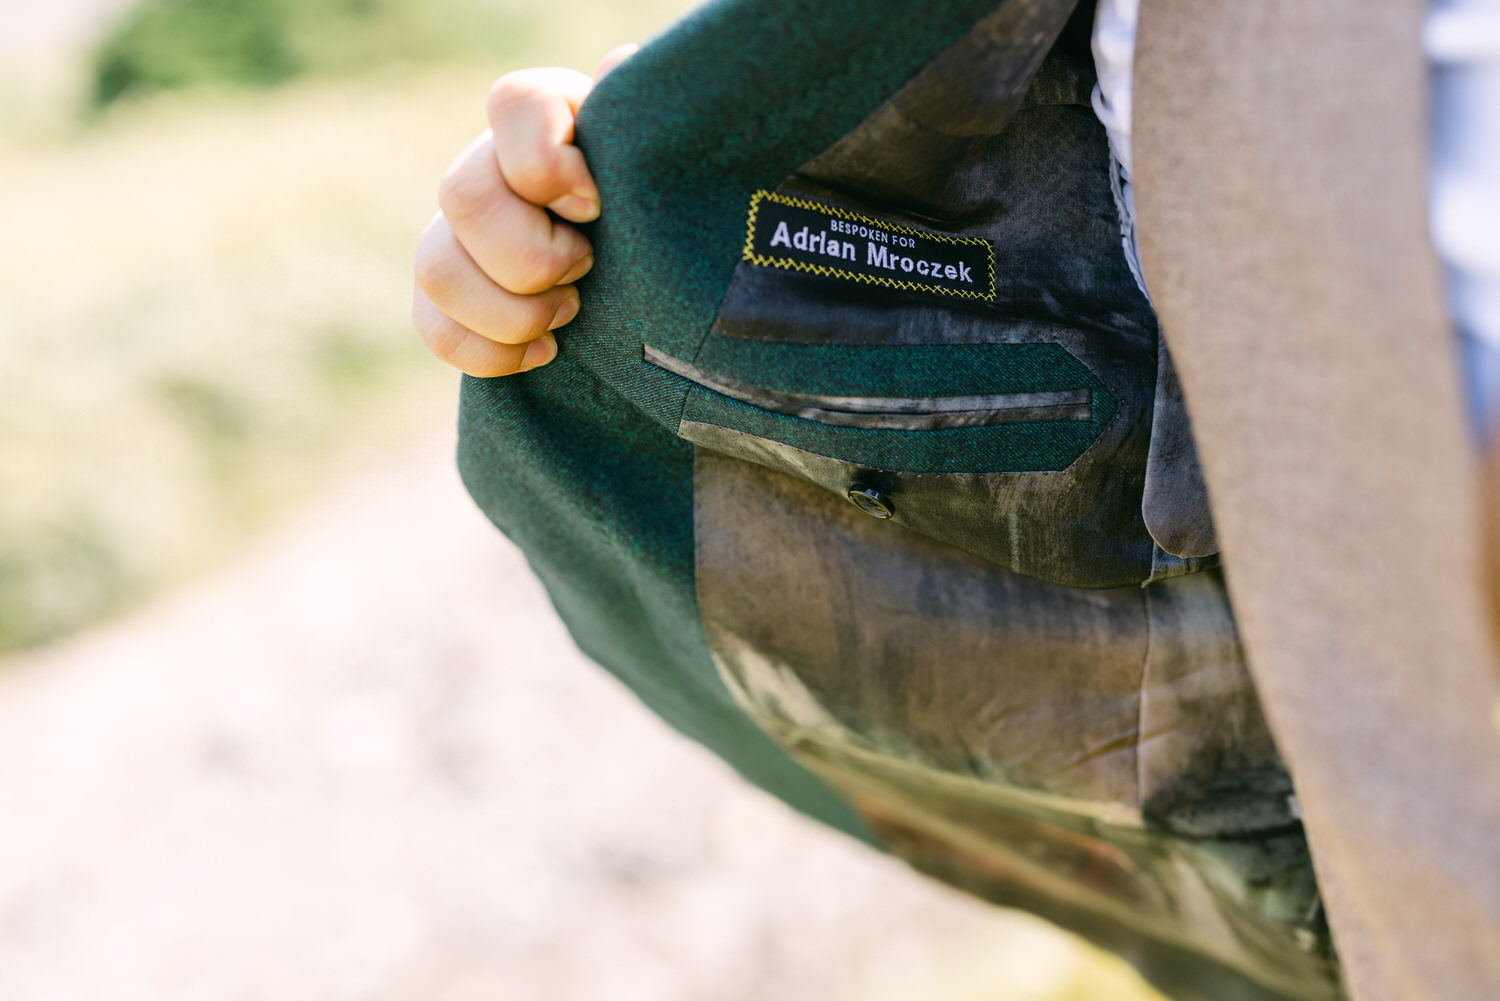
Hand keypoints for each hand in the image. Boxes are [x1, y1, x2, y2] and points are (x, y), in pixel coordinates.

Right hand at [412, 45, 636, 376]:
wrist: (655, 280)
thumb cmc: (663, 211)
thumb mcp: (661, 167)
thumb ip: (638, 122)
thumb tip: (618, 66)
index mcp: (547, 119)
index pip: (514, 104)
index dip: (548, 161)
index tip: (595, 204)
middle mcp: (489, 167)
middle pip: (463, 196)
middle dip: (533, 254)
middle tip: (587, 269)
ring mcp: (458, 233)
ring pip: (436, 270)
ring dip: (511, 311)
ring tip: (568, 315)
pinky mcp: (450, 297)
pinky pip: (435, 328)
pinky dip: (492, 352)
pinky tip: (546, 350)